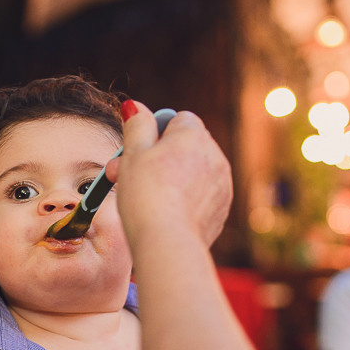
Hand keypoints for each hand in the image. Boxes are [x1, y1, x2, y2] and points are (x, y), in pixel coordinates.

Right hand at [107, 101, 231, 249]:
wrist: (168, 242)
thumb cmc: (147, 195)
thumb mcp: (133, 154)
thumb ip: (137, 125)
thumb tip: (134, 106)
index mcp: (194, 135)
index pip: (177, 119)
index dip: (152, 134)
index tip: (134, 152)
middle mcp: (215, 155)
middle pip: (184, 147)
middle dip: (158, 158)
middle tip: (127, 176)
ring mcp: (222, 183)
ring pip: (192, 172)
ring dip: (172, 178)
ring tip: (145, 198)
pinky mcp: (222, 209)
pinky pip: (200, 195)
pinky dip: (185, 200)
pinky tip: (165, 213)